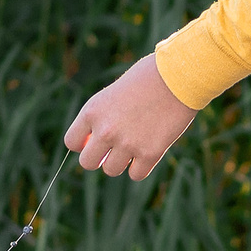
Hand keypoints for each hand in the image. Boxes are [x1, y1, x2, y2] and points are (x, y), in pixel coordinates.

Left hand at [64, 54, 197, 180]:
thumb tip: (96, 144)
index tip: (96, 138)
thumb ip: (102, 117)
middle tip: (113, 148)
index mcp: (92, 111)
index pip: (72, 142)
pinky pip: (136, 175)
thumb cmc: (147, 77)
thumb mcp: (114, 93)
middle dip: (99, 158)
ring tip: (135, 144)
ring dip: (121, 162)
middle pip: (87, 163)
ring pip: (112, 170)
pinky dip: (141, 167)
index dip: (84, 143)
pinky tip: (149, 150)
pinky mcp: (150, 154)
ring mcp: (127, 144)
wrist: (178, 75)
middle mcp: (105, 131)